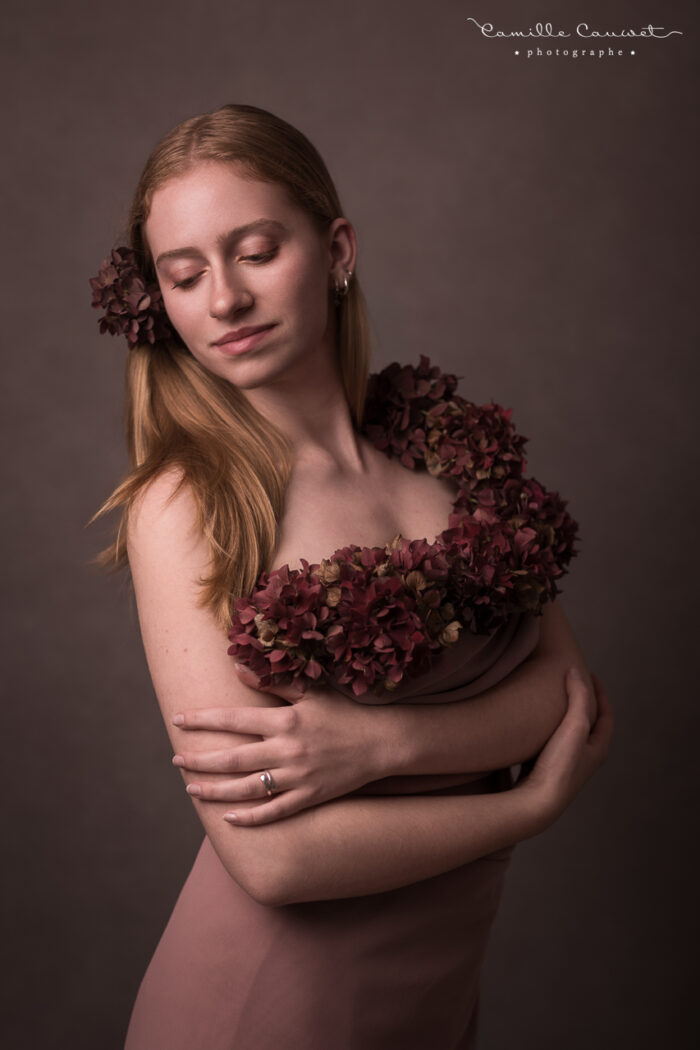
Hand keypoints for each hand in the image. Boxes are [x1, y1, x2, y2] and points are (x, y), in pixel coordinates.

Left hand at [171, 664, 388, 824]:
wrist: (381, 743)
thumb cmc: (344, 713)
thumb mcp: (311, 692)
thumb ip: (274, 681)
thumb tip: (238, 665)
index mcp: (285, 720)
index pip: (233, 718)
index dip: (203, 719)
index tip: (178, 719)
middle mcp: (287, 750)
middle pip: (233, 758)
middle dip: (200, 760)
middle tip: (176, 760)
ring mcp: (298, 777)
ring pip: (247, 788)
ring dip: (216, 791)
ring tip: (191, 790)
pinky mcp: (309, 797)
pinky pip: (274, 812)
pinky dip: (250, 817)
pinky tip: (228, 818)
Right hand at [513, 667, 613, 828]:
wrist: (536, 803)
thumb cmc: (559, 766)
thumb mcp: (574, 725)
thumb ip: (578, 696)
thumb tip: (575, 670)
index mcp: (597, 749)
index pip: (606, 715)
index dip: (600, 693)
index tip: (590, 674)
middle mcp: (585, 759)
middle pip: (590, 726)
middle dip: (583, 704)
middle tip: (571, 685)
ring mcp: (565, 766)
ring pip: (569, 736)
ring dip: (563, 717)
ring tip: (550, 700)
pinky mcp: (546, 771)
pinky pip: (550, 744)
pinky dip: (546, 730)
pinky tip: (531, 726)